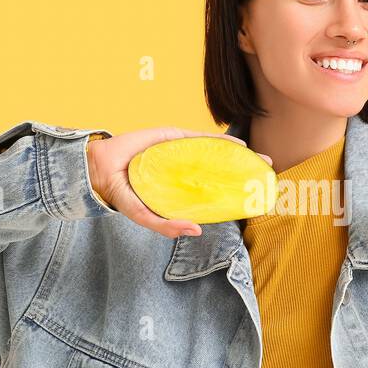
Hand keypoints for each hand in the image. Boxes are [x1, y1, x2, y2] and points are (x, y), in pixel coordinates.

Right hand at [89, 127, 271, 238]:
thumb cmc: (121, 193)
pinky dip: (222, 142)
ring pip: (215, 154)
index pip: (211, 191)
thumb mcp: (144, 215)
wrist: (100, 168)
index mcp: (179, 189)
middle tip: (268, 177)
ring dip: (240, 157)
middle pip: (219, 171)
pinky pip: (203, 139)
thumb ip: (166, 226)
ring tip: (262, 161)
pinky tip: (241, 146)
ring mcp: (180, 153)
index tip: (253, 197)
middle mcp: (183, 171)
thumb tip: (196, 230)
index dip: (232, 193)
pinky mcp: (174, 137)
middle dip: (244, 174)